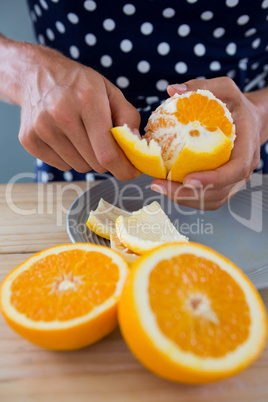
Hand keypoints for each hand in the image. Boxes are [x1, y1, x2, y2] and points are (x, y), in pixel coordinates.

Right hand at [18, 44, 140, 179]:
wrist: (37, 74)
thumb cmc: (79, 85)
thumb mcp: (109, 91)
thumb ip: (128, 117)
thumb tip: (137, 145)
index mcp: (87, 100)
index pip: (107, 153)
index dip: (123, 169)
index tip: (131, 172)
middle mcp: (61, 114)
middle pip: (95, 163)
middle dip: (106, 160)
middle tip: (105, 145)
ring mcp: (42, 128)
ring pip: (79, 167)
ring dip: (87, 159)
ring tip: (82, 136)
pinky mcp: (29, 139)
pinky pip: (61, 166)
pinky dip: (69, 158)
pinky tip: (65, 138)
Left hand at [151, 77, 260, 209]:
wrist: (250, 121)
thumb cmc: (236, 105)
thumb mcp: (225, 89)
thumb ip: (202, 87)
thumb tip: (171, 90)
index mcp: (247, 146)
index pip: (236, 169)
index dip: (213, 179)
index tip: (188, 179)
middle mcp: (243, 168)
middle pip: (219, 192)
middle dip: (188, 194)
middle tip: (159, 185)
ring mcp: (234, 180)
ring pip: (212, 200)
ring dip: (184, 198)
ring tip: (159, 187)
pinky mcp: (224, 185)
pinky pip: (207, 198)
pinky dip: (187, 197)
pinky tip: (167, 187)